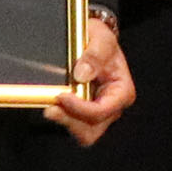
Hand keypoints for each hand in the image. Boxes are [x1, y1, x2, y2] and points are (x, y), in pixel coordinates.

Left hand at [54, 11, 135, 145]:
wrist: (93, 40)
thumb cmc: (101, 40)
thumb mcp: (101, 39)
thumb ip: (94, 55)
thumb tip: (82, 74)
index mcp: (122, 91)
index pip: (102, 111)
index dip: (80, 108)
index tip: (62, 95)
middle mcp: (112, 106)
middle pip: (92, 130)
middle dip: (70, 121)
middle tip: (51, 109)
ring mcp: (98, 112)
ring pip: (81, 132)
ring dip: (64, 121)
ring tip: (49, 107)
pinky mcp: (84, 112)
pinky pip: (73, 123)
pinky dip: (62, 117)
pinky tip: (51, 104)